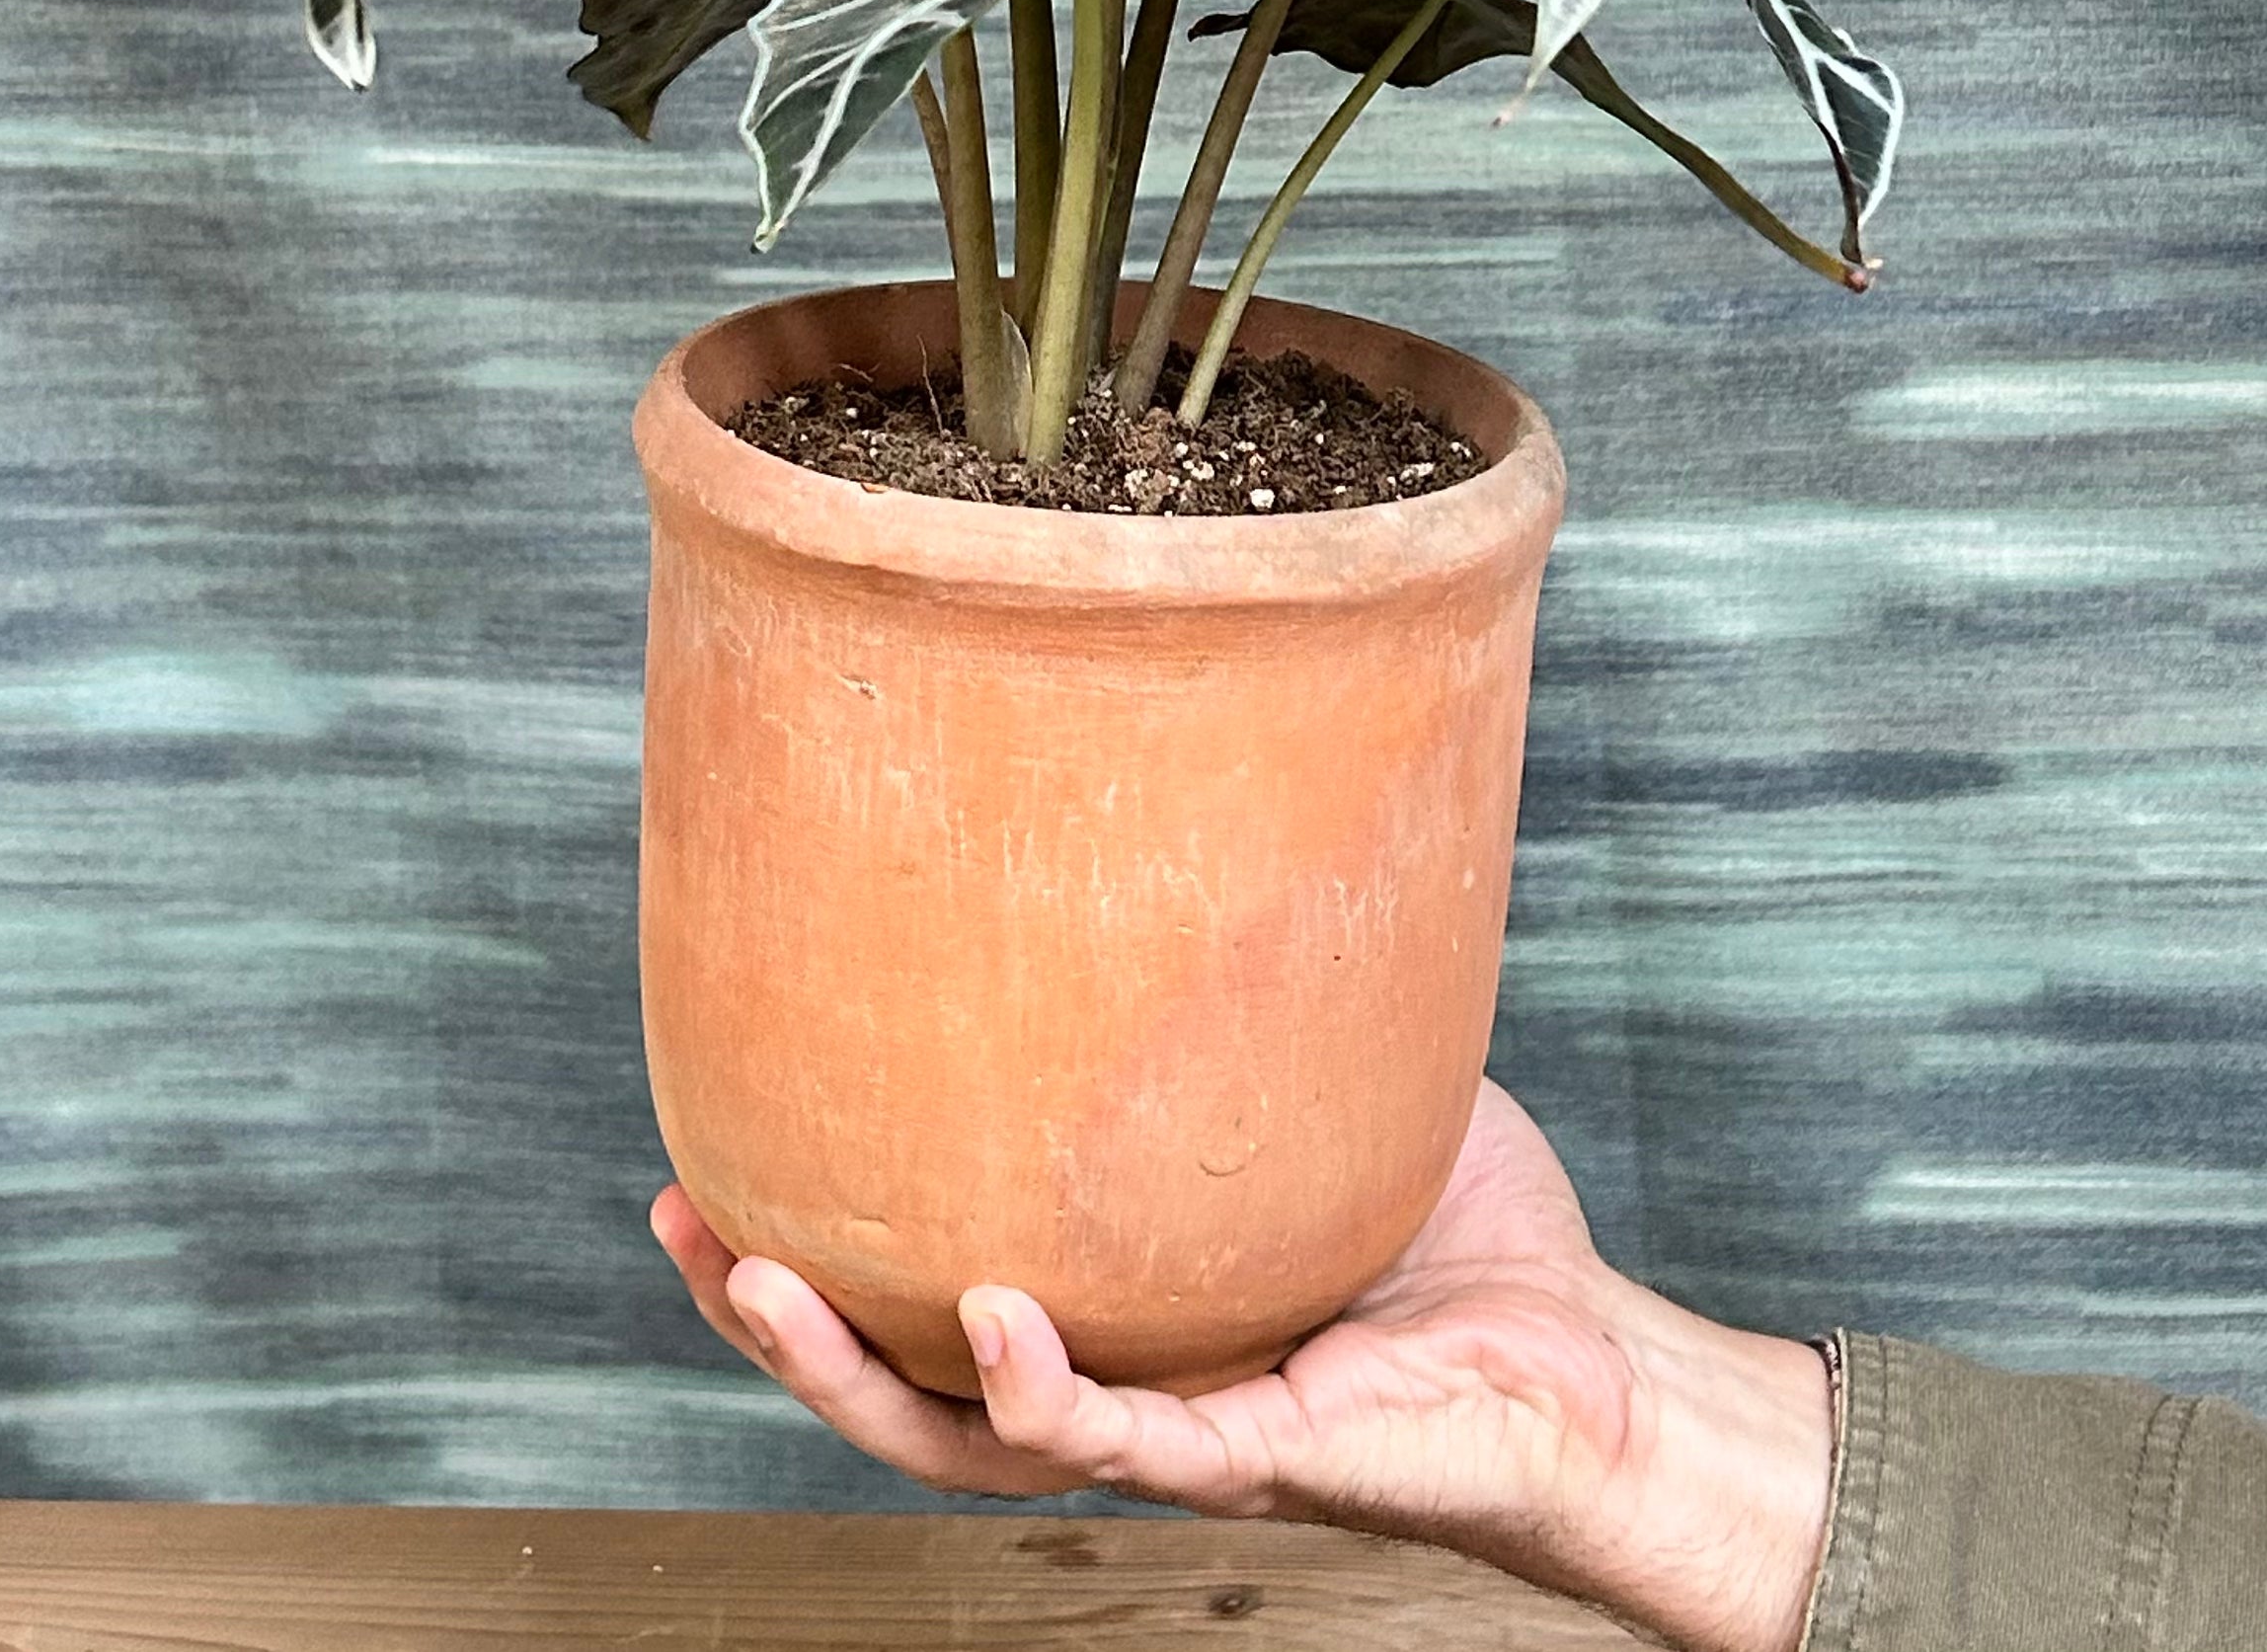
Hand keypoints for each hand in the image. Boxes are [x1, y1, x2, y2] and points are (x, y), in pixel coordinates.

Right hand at [651, 1077, 1831, 1651]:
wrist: (1586, 1363)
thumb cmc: (1464, 1231)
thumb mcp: (1317, 1076)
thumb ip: (1239, 984)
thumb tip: (1180, 812)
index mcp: (1107, 1306)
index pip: (922, 1286)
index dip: (812, 1241)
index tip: (708, 1156)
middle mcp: (1116, 1379)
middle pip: (896, 1378)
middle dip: (774, 1319)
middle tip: (680, 1224)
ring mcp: (1172, 1430)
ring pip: (961, 1435)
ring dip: (849, 1373)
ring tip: (762, 1282)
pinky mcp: (1254, 1455)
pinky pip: (1121, 1440)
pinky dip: (1041, 1386)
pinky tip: (992, 1316)